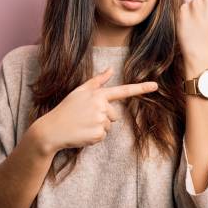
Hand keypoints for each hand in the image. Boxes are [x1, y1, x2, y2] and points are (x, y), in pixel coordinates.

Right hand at [31, 66, 158, 154]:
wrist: (51, 130)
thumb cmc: (66, 109)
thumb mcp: (79, 92)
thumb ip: (97, 81)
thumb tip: (110, 69)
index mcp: (98, 94)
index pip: (123, 90)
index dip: (141, 88)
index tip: (155, 86)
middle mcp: (101, 106)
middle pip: (114, 115)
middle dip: (103, 118)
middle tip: (84, 118)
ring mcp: (100, 121)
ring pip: (109, 126)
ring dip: (98, 128)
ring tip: (82, 125)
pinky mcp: (98, 135)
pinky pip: (103, 137)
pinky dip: (94, 137)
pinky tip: (82, 133)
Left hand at [176, 0, 207, 57]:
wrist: (202, 51)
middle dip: (203, 9)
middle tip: (204, 24)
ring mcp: (195, 3)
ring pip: (193, 4)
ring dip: (193, 12)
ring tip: (197, 27)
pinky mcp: (182, 9)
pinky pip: (183, 10)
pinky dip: (184, 17)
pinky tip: (190, 27)